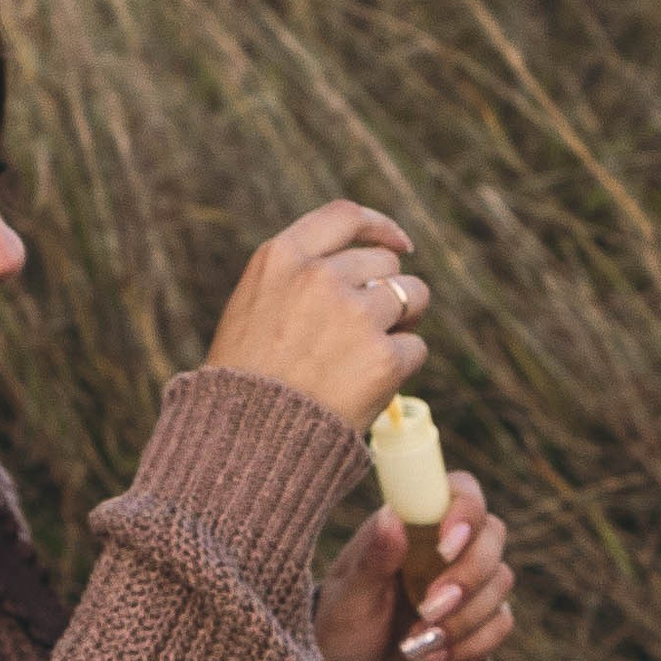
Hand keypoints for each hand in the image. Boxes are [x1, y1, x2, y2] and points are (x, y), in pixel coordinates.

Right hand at [205, 197, 430, 430]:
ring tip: (370, 355)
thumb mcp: (252, 309)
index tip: (399, 245)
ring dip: (403, 321)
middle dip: (387, 290)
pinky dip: (400, 367)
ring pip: (413, 296)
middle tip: (369, 330)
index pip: (345, 217)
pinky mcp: (383, 356)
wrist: (245, 444)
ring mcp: (355, 315)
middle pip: (385, 263)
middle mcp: (320, 277)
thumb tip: (363, 269)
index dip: (379, 228)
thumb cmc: (244, 383)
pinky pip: (415, 348)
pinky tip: (368, 387)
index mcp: (282, 258)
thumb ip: (297, 279)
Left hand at [315, 471, 512, 660]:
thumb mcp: (348, 600)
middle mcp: (446, 549)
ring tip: (417, 641)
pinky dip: (470, 643)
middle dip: (468, 574)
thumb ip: (373, 559)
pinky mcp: (481, 624)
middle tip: (428, 607)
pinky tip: (431, 657)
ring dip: (464, 616)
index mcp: (413, 527)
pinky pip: (502, 622)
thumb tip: (391, 515)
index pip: (460, 491)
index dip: (465, 509)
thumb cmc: (342, 632)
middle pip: (493, 533)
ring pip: (501, 580)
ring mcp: (469, 586)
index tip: (446, 545)